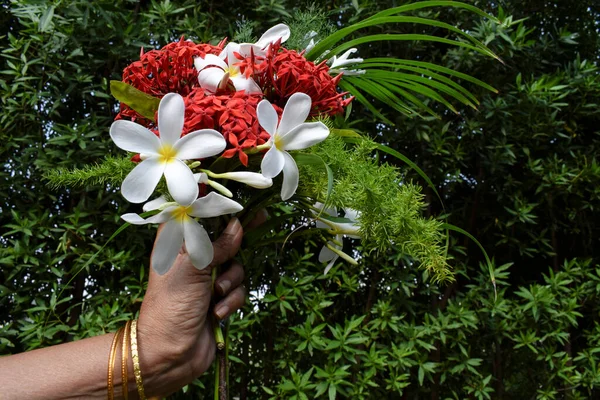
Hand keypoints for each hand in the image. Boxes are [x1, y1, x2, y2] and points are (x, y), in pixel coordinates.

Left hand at [136, 217, 245, 396]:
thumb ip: (217, 244)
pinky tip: (217, 312)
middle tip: (260, 219)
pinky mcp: (219, 299)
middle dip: (239, 237)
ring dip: (230, 280)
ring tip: (216, 293)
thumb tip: (238, 225)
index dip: (219, 206)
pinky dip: (231, 300)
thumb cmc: (171, 305)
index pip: (200, 215)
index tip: (241, 198)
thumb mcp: (192, 266)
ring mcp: (207, 279)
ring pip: (236, 265)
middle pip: (224, 237)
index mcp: (177, 243)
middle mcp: (193, 258)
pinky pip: (238, 289)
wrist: (170, 353)